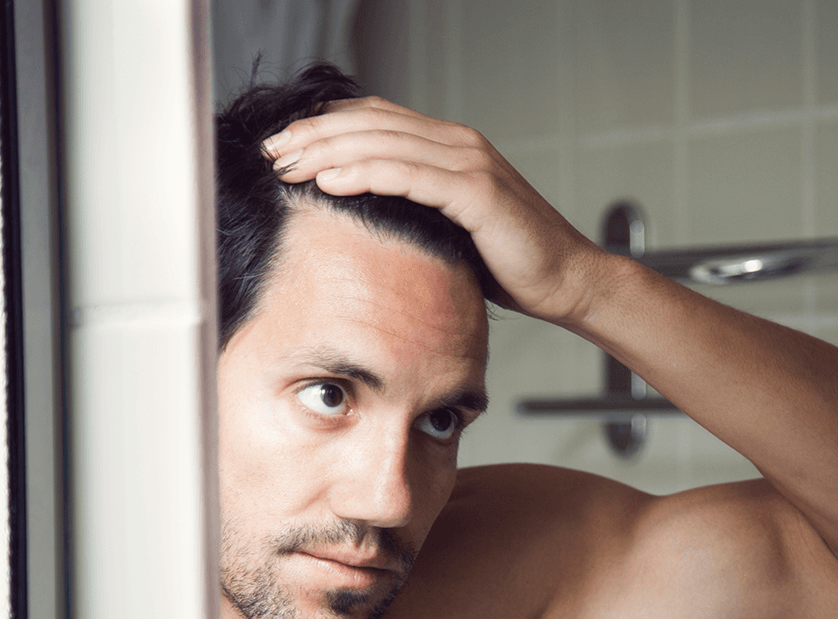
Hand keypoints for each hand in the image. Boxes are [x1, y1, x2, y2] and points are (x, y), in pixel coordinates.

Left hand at [263, 97, 608, 323]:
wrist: (565, 280)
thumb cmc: (510, 262)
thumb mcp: (451, 228)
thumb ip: (415, 208)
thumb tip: (364, 216)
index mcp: (451, 146)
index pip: (376, 120)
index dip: (326, 126)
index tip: (284, 145)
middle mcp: (459, 144)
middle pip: (371, 124)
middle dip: (314, 134)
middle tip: (272, 150)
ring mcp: (469, 163)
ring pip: (383, 143)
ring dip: (328, 151)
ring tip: (287, 164)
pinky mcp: (477, 192)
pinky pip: (409, 175)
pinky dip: (365, 173)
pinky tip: (329, 180)